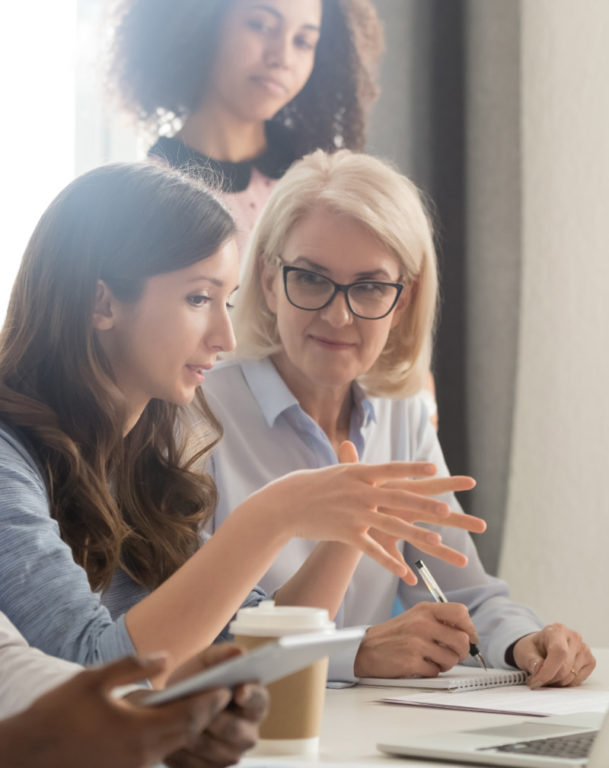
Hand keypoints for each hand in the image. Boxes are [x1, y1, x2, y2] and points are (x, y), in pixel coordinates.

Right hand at [0, 655, 231, 767]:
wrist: (26, 756)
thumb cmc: (58, 713)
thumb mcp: (95, 679)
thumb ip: (134, 666)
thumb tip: (166, 659)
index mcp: (139, 730)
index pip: (189, 716)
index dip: (211, 702)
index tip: (227, 688)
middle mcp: (141, 755)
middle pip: (187, 735)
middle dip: (207, 715)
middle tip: (224, 696)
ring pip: (173, 748)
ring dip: (190, 729)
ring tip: (203, 708)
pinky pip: (156, 757)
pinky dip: (170, 741)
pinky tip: (170, 726)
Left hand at [164, 643, 268, 767]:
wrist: (172, 706)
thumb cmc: (195, 680)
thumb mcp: (205, 662)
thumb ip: (221, 654)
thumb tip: (239, 652)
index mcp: (255, 702)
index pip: (259, 701)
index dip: (250, 697)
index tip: (237, 691)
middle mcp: (249, 732)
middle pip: (237, 731)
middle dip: (215, 719)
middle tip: (196, 708)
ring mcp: (231, 754)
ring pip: (215, 751)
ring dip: (195, 736)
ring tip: (176, 722)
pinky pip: (199, 767)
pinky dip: (184, 754)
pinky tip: (171, 741)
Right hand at [256, 440, 483, 583]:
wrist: (288, 503)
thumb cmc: (315, 484)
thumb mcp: (339, 471)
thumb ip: (358, 465)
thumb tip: (372, 457)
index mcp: (360, 472)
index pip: (392, 469)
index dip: (414, 469)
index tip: (435, 469)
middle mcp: (360, 491)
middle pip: (398, 498)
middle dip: (424, 506)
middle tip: (447, 510)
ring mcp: (354, 513)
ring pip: (390, 525)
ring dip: (415, 534)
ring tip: (437, 541)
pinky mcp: (347, 533)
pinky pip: (372, 550)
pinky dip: (390, 563)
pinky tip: (406, 573)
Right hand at [353, 601, 477, 677]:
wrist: (366, 648)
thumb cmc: (394, 634)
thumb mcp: (415, 617)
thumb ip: (439, 620)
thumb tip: (467, 634)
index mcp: (425, 610)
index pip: (460, 613)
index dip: (470, 628)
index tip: (469, 637)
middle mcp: (422, 623)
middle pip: (462, 640)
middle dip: (462, 652)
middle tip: (454, 654)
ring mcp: (416, 643)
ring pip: (452, 659)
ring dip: (446, 664)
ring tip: (433, 660)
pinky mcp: (411, 661)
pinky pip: (436, 672)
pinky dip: (431, 672)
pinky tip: (420, 665)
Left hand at [512, 624, 595, 687]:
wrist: (541, 646)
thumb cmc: (534, 648)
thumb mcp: (525, 651)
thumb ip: (531, 660)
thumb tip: (538, 668)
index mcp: (557, 630)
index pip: (559, 652)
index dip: (548, 671)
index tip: (537, 681)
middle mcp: (574, 637)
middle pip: (565, 668)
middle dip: (549, 679)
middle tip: (537, 680)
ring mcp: (584, 649)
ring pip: (571, 677)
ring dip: (556, 682)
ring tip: (545, 676)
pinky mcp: (590, 661)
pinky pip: (578, 681)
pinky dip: (566, 683)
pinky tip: (557, 676)